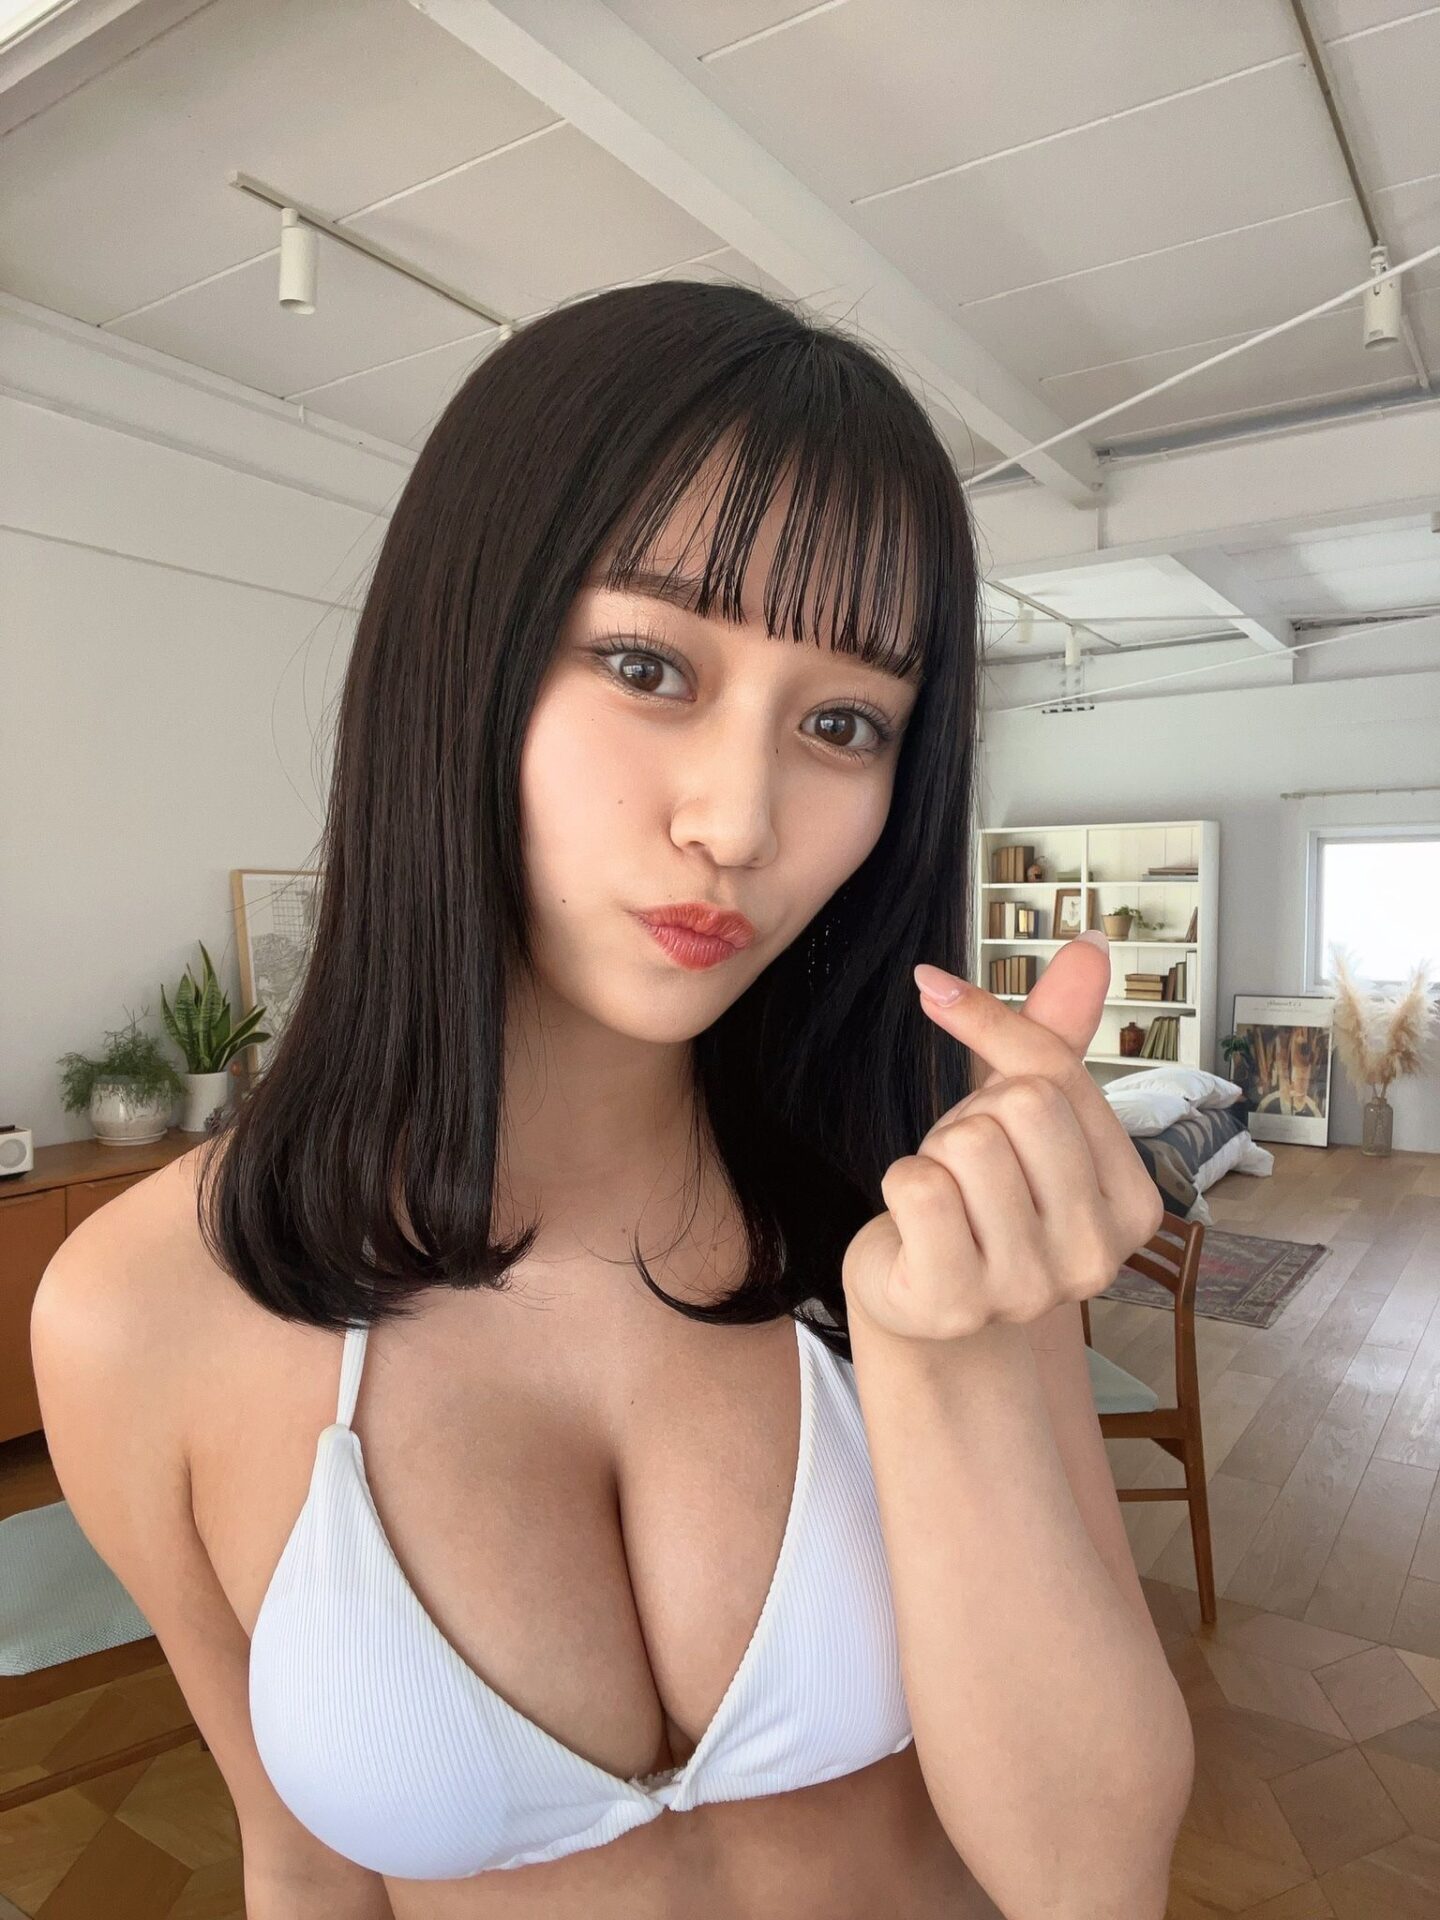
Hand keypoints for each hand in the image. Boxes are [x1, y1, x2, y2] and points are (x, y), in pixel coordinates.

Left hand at [841, 933, 1165, 1344]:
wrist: (923, 1299)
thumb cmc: (980, 1199)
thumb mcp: (1023, 1116)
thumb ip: (1055, 1035)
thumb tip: (1093, 943)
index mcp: (1133, 1205)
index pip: (1060, 1074)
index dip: (991, 1029)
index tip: (939, 996)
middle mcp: (1097, 1257)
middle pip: (1021, 1105)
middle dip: (971, 1116)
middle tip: (966, 1166)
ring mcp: (1030, 1290)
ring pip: (967, 1144)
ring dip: (936, 1156)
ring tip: (948, 1200)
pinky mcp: (956, 1304)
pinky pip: (918, 1187)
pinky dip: (900, 1186)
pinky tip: (916, 1227)